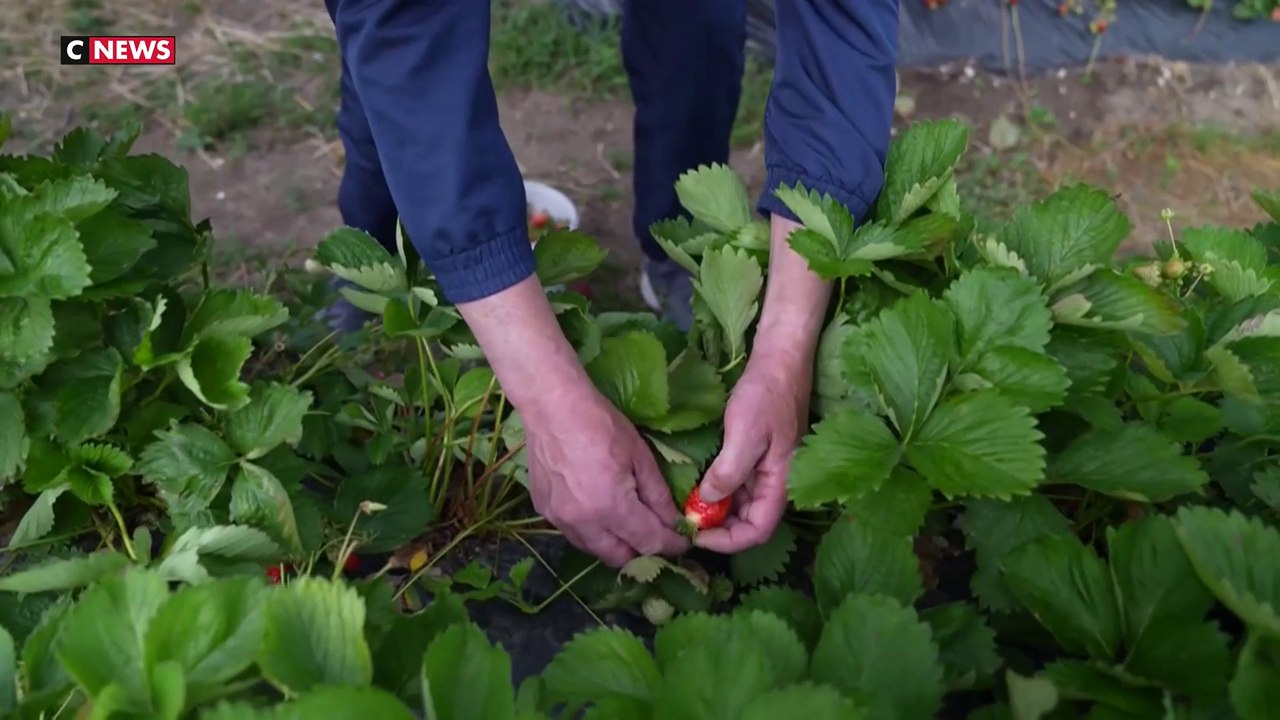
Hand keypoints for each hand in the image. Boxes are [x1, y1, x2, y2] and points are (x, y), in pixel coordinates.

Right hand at [523, 382, 689, 566]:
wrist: (551, 405)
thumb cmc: (601, 424)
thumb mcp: (639, 456)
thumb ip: (657, 495)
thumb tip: (673, 521)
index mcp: (610, 506)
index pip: (648, 542)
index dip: (670, 545)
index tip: (682, 542)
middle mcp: (582, 522)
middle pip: (619, 557)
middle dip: (641, 550)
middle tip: (654, 533)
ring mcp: (558, 519)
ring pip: (594, 549)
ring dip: (614, 543)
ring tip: (627, 524)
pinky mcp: (543, 511)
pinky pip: (573, 533)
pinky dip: (591, 530)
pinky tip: (597, 509)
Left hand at [693, 349, 811, 552]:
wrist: (779, 360)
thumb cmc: (766, 395)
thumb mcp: (745, 433)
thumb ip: (728, 472)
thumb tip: (707, 501)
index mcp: (781, 484)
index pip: (757, 531)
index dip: (727, 541)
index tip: (696, 534)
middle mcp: (776, 483)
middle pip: (748, 522)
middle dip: (717, 528)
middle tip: (685, 520)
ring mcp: (766, 471)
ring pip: (740, 505)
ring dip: (715, 510)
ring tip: (686, 505)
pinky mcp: (756, 458)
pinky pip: (737, 485)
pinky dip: (717, 490)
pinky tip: (696, 485)